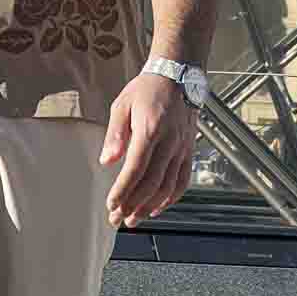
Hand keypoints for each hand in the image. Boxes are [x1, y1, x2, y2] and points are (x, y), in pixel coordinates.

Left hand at [100, 73, 197, 226]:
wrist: (178, 76)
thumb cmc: (148, 89)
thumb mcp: (122, 104)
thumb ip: (114, 134)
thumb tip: (106, 161)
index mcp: (150, 130)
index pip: (135, 168)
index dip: (123, 191)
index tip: (111, 205)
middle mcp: (169, 142)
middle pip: (151, 183)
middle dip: (133, 205)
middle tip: (118, 219)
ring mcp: (182, 148)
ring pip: (167, 186)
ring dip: (150, 207)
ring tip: (134, 219)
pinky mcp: (189, 151)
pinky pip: (183, 181)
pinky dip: (171, 198)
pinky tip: (158, 207)